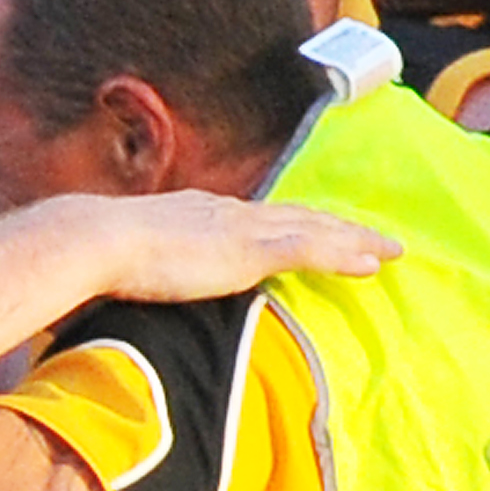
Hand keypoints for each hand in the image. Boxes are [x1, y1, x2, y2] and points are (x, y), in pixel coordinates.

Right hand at [45, 190, 395, 306]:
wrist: (97, 240)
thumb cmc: (102, 256)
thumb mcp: (139, 259)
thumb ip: (155, 263)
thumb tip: (146, 278)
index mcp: (206, 214)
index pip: (264, 218)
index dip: (297, 224)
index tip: (322, 230)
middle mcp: (231, 213)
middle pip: (298, 216)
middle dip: (339, 226)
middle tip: (377, 237)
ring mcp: (243, 229)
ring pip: (314, 229)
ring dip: (355, 238)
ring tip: (392, 248)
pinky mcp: (249, 250)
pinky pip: (310, 249)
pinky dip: (344, 253)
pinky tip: (373, 261)